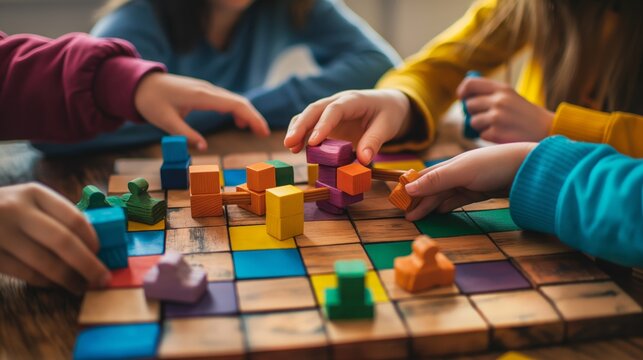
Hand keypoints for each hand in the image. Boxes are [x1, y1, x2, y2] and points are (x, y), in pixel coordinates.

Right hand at [0, 183, 109, 293]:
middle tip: (102, 279)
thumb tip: (94, 246)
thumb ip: (57, 217)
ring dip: (68, 279)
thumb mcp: (30, 202)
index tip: (102, 253)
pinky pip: (25, 273)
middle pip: (63, 242)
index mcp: (34, 193)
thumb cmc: (7, 210)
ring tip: (81, 286)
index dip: (93, 240)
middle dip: (87, 264)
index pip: (73, 218)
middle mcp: (16, 210)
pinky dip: (45, 281)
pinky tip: (55, 284)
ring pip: (44, 262)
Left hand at [135, 73, 269, 150]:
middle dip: (254, 117)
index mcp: (201, 96)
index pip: (234, 105)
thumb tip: (203, 148)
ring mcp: (207, 89)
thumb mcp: (164, 120)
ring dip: (247, 114)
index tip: (262, 131)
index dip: (251, 117)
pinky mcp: (204, 92)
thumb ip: (185, 134)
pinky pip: (226, 100)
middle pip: (239, 101)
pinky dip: (237, 110)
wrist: (141, 83)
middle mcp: (208, 90)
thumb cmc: (151, 101)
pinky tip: (239, 122)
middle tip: (264, 134)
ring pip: (234, 99)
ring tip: (255, 131)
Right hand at [284, 89, 412, 164]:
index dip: (323, 125)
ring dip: (297, 130)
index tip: (314, 143)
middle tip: (289, 143)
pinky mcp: (326, 120)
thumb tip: (363, 160)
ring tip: (290, 148)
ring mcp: (329, 110)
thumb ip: (375, 141)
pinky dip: (302, 135)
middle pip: (314, 109)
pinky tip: (297, 149)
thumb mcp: (387, 126)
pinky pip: (310, 124)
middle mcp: (337, 101)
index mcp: (353, 100)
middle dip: (300, 125)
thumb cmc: (388, 113)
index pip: (334, 110)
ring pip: (308, 115)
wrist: (387, 104)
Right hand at [404, 142, 536, 220]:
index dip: (410, 187)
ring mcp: (470, 182)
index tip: (397, 199)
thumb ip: (436, 180)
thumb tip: (407, 189)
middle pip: (432, 188)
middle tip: (404, 215)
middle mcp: (458, 172)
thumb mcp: (462, 172)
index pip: (424, 177)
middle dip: (418, 200)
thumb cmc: (495, 165)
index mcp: (451, 164)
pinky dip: (447, 206)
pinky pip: (458, 200)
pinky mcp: (481, 192)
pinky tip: (440, 212)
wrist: (529, 168)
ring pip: (444, 196)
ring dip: (430, 205)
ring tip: (417, 217)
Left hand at [458, 77, 553, 142]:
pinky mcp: (496, 133)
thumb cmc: (524, 114)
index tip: (461, 97)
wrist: (546, 130)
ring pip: (473, 122)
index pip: (471, 84)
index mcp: (502, 88)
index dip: (463, 91)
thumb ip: (490, 94)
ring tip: (498, 125)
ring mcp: (497, 117)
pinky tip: (503, 134)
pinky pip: (481, 135)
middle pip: (469, 105)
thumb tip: (463, 97)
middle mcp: (498, 100)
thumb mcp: (510, 96)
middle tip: (487, 117)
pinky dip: (489, 136)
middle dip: (474, 112)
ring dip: (481, 126)